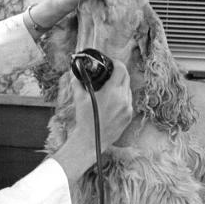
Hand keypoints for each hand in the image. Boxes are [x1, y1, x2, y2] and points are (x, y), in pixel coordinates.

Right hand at [51, 59, 133, 182]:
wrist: (91, 141)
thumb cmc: (84, 119)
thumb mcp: (79, 98)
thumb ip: (77, 82)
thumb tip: (74, 72)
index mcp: (112, 92)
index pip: (121, 69)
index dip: (116, 63)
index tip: (111, 62)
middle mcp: (123, 99)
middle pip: (126, 77)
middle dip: (119, 72)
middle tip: (110, 72)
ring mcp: (128, 108)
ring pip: (128, 89)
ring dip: (121, 85)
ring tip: (110, 86)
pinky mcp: (129, 116)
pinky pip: (128, 101)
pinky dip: (122, 97)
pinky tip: (113, 99)